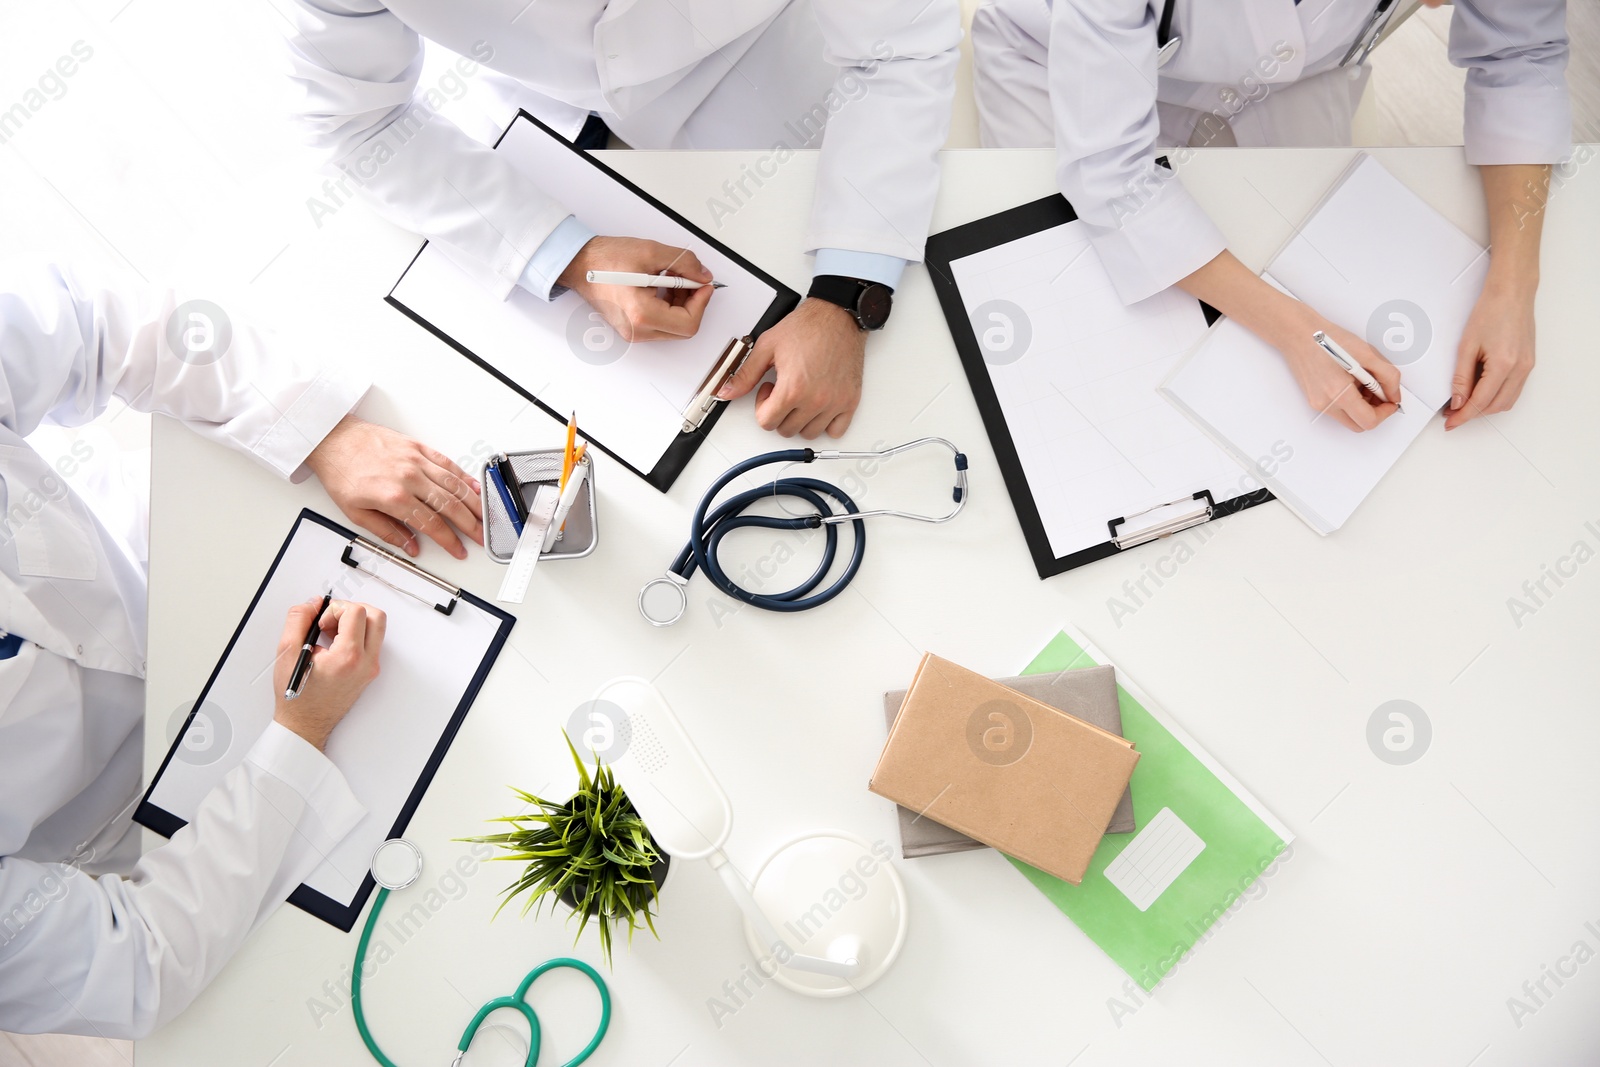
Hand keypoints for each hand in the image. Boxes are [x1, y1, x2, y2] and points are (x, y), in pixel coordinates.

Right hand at [272, 598, 384, 750]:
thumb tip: (313, 603)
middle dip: (351, 610)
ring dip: (354, 621)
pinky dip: (355, 634)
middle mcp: (366, 663)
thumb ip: (298, 619)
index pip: (357, 612)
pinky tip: (334, 642)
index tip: (320, 622)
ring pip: (376, 628)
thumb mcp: (287, 652)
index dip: (335, 609)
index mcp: (349, 657)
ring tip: (330, 633)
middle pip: (376, 616)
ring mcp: (371, 668)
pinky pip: (371, 642)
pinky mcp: (369, 671)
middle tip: (330, 620)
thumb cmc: (298, 696)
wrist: (306, 723)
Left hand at [306, 416, 482, 559]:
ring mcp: (416, 460)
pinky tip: (474, 487)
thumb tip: (410, 546)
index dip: (450, 540)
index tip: (459, 549)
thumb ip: (387, 531)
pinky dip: (464, 476)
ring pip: (454, 484)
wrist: (331, 438)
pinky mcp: (417, 446)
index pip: (432, 524)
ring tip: (485, 516)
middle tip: (482, 537)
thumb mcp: (355, 512)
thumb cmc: (340, 472)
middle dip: (471, 525)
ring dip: (474, 503)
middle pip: (450, 505)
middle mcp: (409, 477)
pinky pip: (447, 462)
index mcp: (393, 497)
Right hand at [559, 236, 714, 341]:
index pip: (688, 323)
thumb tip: (703, 275)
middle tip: (692, 279)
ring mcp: (633, 332)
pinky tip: (664, 285)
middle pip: (683, 328)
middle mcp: (637, 330)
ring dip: (681, 303)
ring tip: (673, 278)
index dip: (702, 302)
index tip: (704, 284)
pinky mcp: (631, 328)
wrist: (579, 264)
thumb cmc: (604, 259)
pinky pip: (660, 323)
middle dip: (693, 302)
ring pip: (673, 327)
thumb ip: (685, 263)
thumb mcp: (651, 252)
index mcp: (641, 314)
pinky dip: (668, 306)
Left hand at [716, 298, 865, 437]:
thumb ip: (745, 374)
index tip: (768, 392)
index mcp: (793, 388)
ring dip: (800, 420)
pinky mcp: (850, 401)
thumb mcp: (767, 346)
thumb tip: (728, 391)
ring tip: (800, 396)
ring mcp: (835, 402)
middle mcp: (815, 399)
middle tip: (783, 390)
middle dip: (779, 413)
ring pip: (809, 433)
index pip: (767, 422)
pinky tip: (819, 406)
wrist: (837, 316)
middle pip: (787, 430)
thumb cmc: (808, 327)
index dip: (762, 407)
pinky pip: (836, 431)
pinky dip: (826, 425)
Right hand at [1270, 306, 1401, 431]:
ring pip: (1349, 418)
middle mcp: (1326, 404)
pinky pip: (1338, 409)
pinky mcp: (1314, 400)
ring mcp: (1318, 404)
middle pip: (1358, 425)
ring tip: (1362, 381)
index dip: (1385, 413)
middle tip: (1380, 392)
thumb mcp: (1367, 353)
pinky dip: (1350, 400)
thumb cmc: (1327, 339)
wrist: (1299, 334)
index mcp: (1339, 393)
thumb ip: (1388, 376)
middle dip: (1374, 411)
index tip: (1391, 401)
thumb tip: (1394, 395)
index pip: (1368, 421)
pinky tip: (1350, 381)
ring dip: (1362, 406)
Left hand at [1445, 283, 1535, 430]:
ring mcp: (1528, 367)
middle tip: (1451, 414)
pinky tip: (1480, 394)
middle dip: (1472, 414)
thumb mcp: (1466, 346)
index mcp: (1504, 365)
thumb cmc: (1490, 312)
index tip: (1449, 422)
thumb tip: (1457, 401)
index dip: (1463, 415)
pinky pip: (1514, 391)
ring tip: (1463, 405)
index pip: (1480, 402)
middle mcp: (1520, 369)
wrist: (1512, 293)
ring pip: (1506, 402)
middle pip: (1495, 406)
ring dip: (1485, 408)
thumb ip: (1460, 377)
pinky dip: (1496, 398)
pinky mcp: (1529, 363)